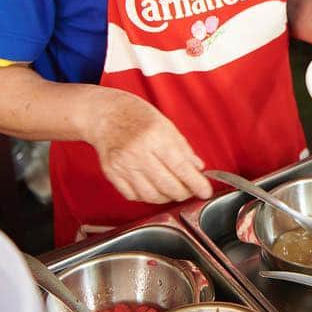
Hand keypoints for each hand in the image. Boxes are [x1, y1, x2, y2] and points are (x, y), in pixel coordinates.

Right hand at [84, 90, 212, 204]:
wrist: (106, 114)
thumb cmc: (137, 116)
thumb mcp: (166, 125)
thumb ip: (183, 149)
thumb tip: (197, 168)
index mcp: (155, 136)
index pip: (181, 167)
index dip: (196, 183)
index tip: (205, 191)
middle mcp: (138, 152)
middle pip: (167, 186)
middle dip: (183, 193)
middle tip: (190, 190)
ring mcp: (123, 165)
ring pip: (150, 196)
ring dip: (166, 197)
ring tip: (172, 190)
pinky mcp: (112, 174)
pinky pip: (133, 196)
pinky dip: (146, 196)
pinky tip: (152, 187)